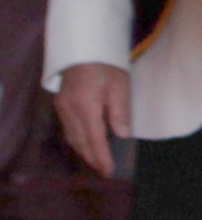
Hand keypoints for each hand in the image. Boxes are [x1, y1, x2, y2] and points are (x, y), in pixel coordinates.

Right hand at [54, 62, 130, 176]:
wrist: (84, 48)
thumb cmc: (107, 65)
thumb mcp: (120, 86)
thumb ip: (120, 112)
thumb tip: (122, 135)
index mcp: (86, 106)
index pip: (94, 139)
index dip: (101, 157)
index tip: (108, 171)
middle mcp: (70, 110)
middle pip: (80, 141)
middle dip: (92, 158)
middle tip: (104, 171)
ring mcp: (62, 107)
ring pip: (72, 136)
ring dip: (84, 151)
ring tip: (96, 162)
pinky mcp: (60, 104)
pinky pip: (68, 128)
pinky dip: (78, 140)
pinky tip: (86, 144)